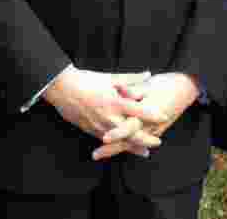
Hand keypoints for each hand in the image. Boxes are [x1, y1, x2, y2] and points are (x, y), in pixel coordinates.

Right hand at [43, 67, 164, 155]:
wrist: (62, 89)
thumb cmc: (86, 80)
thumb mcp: (109, 78)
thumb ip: (130, 79)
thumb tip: (148, 74)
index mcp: (114, 101)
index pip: (138, 109)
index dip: (152, 113)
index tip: (164, 116)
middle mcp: (108, 116)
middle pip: (132, 132)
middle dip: (146, 138)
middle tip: (158, 142)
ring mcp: (99, 125)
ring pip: (120, 140)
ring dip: (134, 147)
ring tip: (146, 151)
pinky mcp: (91, 130)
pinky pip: (107, 141)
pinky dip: (118, 146)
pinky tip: (124, 148)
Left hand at [93, 72, 199, 159]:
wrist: (186, 89)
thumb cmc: (167, 85)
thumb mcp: (150, 85)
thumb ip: (133, 88)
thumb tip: (117, 87)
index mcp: (148, 113)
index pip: (131, 126)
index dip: (118, 133)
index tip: (105, 138)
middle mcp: (151, 126)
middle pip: (128, 141)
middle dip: (112, 149)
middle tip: (94, 155)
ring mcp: (154, 130)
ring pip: (132, 143)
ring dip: (116, 149)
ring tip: (98, 154)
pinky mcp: (155, 131)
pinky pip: (138, 142)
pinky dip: (126, 146)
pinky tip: (114, 149)